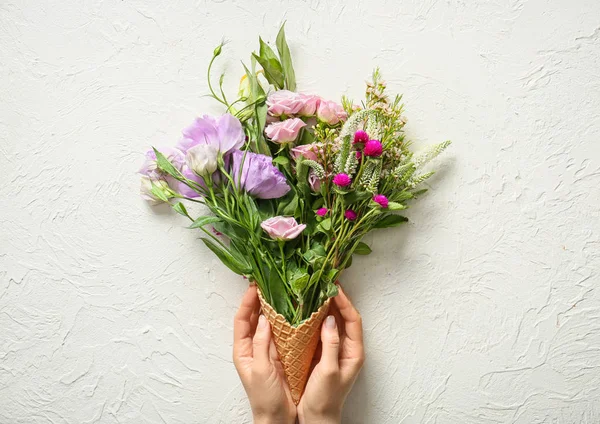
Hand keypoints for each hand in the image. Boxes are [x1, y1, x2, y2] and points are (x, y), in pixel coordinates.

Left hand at [233, 285, 295, 423]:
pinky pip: (281, 333)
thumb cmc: (265, 398)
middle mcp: (253, 347)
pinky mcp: (280, 354)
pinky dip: (285, 322)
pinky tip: (294, 314)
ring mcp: (267, 350)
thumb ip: (261, 344)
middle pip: (253, 318)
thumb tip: (263, 319)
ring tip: (282, 294)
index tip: (255, 287)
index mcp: (243, 350)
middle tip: (270, 285)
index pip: (241, 320)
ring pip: (267, 323)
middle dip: (260, 301)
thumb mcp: (261, 370)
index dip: (247, 302)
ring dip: (273, 309)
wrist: (277, 417)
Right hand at [298, 285, 364, 423]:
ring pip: (332, 323)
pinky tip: (305, 313)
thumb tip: (329, 320)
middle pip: (344, 318)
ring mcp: (335, 351)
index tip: (334, 289)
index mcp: (354, 352)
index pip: (353, 320)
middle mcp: (346, 349)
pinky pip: (321, 332)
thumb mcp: (329, 371)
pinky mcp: (323, 354)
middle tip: (324, 285)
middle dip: (336, 301)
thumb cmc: (325, 399)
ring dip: (325, 308)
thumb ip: (331, 344)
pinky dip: (315, 320)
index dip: (345, 303)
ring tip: (315, 293)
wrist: (316, 418)